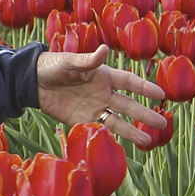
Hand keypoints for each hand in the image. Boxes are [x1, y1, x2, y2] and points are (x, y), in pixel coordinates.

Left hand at [35, 45, 168, 145]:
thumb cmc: (53, 66)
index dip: (145, 88)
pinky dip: (108, 136)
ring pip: (116, 121)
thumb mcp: (70, 62)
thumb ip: (88, 60)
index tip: (161, 95)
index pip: (130, 82)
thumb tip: (104, 50)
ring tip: (148, 140)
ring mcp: (93, 108)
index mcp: (104, 76)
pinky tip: (121, 145)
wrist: (32, 81)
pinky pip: (97, 129)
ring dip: (132, 130)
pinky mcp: (80, 120)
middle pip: (128, 105)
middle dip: (145, 114)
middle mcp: (103, 93)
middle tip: (162, 124)